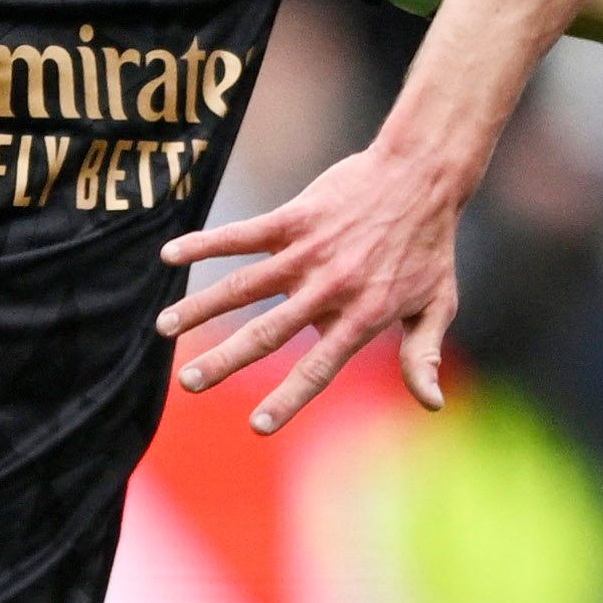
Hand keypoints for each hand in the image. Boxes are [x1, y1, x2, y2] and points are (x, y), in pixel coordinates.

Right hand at [158, 137, 472, 428]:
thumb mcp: (438, 305)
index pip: (319, 369)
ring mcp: (308, 253)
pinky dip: (204, 244)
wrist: (423, 177)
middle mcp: (330, 289)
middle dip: (225, 361)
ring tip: (164, 329)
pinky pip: (242, 235)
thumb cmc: (431, 245)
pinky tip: (169, 256)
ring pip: (243, 286)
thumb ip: (424, 356)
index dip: (288, 399)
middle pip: (268, 333)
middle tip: (188, 383)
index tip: (257, 426)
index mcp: (362, 318)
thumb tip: (431, 404)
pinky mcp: (294, 219)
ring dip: (200, 308)